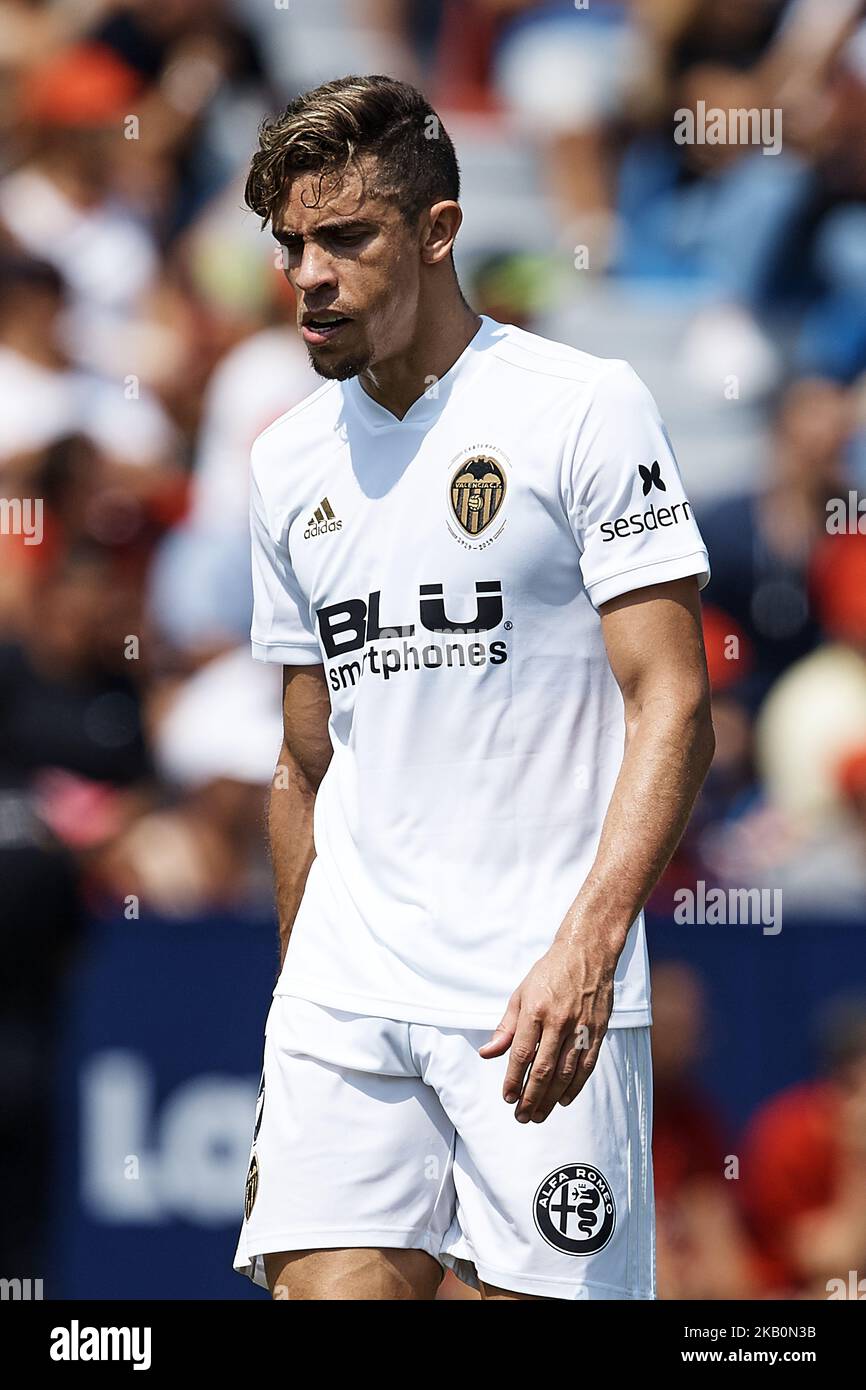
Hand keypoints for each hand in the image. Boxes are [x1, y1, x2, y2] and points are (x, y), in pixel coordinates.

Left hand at [478, 932, 617, 1122]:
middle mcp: (558, 1022)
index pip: (522, 1054)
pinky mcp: (597, 1031)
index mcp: (535, 1011)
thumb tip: (487, 1054)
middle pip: (543, 1070)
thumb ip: (505, 1028)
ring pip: (566, 1073)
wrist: (587, 953)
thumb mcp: (521, 994)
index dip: (513, 1080)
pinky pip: (586, 1066)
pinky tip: (564, 1100)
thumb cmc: (549, 973)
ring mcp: (580, 1028)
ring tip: (539, 1115)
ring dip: (551, 1098)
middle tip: (522, 1117)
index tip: (507, 1098)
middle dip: (531, 1098)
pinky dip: (575, 1086)